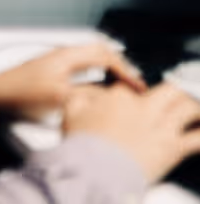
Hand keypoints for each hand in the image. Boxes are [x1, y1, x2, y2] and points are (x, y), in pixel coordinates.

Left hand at [0, 44, 144, 118]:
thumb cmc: (20, 92)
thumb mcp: (59, 95)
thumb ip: (87, 93)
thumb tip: (108, 94)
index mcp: (67, 55)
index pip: (105, 54)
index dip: (125, 69)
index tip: (136, 83)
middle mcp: (62, 53)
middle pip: (99, 49)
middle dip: (119, 62)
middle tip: (133, 78)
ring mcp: (56, 60)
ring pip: (90, 56)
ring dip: (107, 65)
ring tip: (120, 79)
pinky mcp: (51, 69)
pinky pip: (81, 64)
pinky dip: (95, 70)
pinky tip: (97, 84)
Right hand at [65, 81, 199, 183]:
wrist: (96, 171)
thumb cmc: (83, 145)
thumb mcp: (70, 112)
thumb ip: (80, 98)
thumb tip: (84, 94)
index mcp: (120, 97)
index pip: (132, 85)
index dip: (133, 90)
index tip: (133, 96)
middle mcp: (145, 108)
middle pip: (171, 89)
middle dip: (176, 91)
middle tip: (176, 97)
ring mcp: (162, 127)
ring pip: (189, 108)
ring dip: (195, 108)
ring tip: (195, 112)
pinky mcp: (174, 148)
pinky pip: (198, 139)